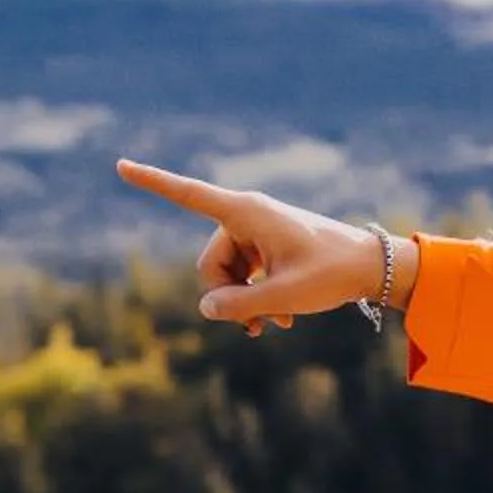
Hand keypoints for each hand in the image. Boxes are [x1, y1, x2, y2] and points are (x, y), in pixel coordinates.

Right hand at [115, 159, 390, 333]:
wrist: (372, 267)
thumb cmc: (332, 273)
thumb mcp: (285, 296)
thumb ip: (240, 305)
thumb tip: (206, 308)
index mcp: (246, 212)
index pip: (189, 195)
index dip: (153, 182)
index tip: (120, 165)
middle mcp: (246, 216)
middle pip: (208, 263)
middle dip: (226, 297)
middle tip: (256, 326)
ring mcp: (256, 232)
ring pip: (226, 274)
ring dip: (245, 302)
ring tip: (276, 324)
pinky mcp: (266, 246)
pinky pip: (244, 275)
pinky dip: (257, 296)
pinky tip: (281, 320)